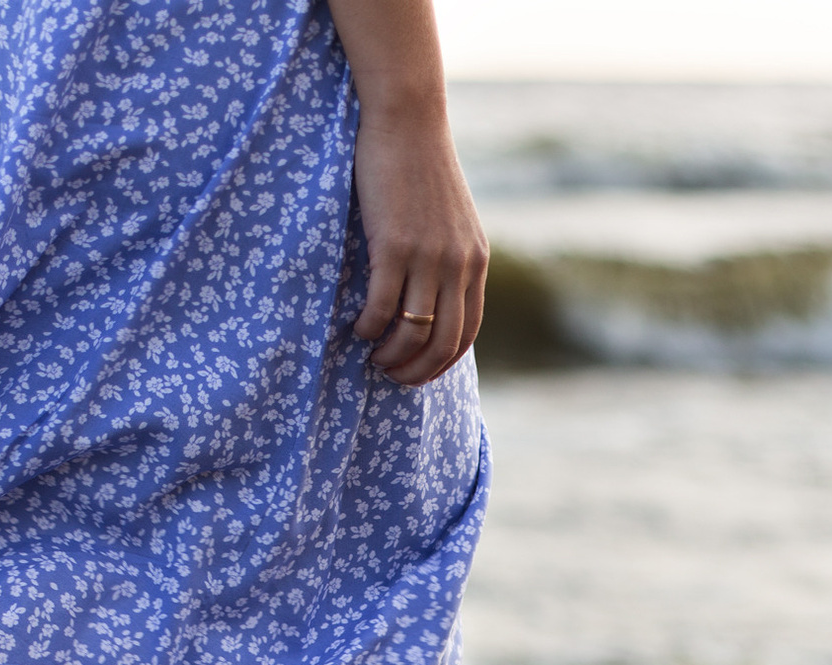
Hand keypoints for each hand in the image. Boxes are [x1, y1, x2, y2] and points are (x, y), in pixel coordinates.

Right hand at [350, 101, 485, 385]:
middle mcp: (458, 265)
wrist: (408, 122)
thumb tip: (434, 296)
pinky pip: (382, 307)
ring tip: (373, 357)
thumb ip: (450, 257)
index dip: (442, 362)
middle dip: (416, 370)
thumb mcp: (450, 219)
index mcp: (475, 261)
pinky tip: (357, 330)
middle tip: (391, 375)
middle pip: (442, 342)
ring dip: (391, 356)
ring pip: (412, 331)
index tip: (419, 373)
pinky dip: (369, 329)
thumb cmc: (420, 168)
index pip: (467, 332)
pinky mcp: (394, 246)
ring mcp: (427, 257)